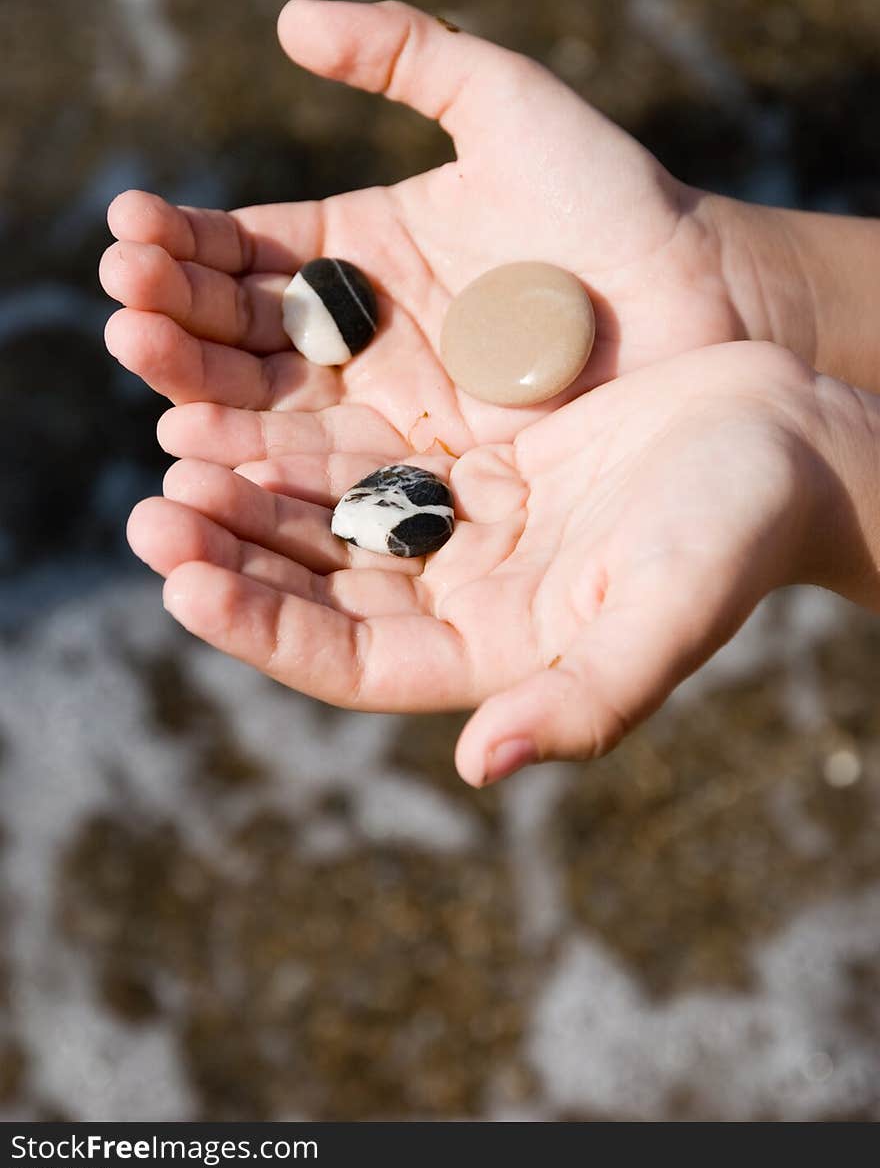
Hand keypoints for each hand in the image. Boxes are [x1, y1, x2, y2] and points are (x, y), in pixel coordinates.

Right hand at [101, 0, 753, 455]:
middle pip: (241, 334)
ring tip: (148, 366)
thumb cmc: (612, 197)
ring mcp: (386, 411)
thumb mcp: (509, 104)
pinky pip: (330, 471)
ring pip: (270, 405)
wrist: (701, 303)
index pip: (246, 250)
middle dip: (176, 317)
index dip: (187, 242)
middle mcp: (358, 337)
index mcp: (359, 252)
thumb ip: (407, 51)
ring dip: (199, 389)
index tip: (134, 228)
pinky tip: (207, 448)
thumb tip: (287, 19)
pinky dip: (266, 461)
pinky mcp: (421, 474)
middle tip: (126, 301)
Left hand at [126, 342, 856, 786]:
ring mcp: (463, 534)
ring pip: (329, 521)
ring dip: (251, 492)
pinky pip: (365, 455)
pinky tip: (248, 398)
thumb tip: (479, 769)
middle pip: (320, 590)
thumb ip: (583, 700)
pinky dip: (305, 435)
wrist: (783, 442)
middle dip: (232, 552)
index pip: (352, 661)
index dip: (265, 628)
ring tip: (173, 445)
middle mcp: (464, 603)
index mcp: (495, 657)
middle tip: (151, 506)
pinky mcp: (470, 469)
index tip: (184, 578)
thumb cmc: (739, 532)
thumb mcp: (668, 614)